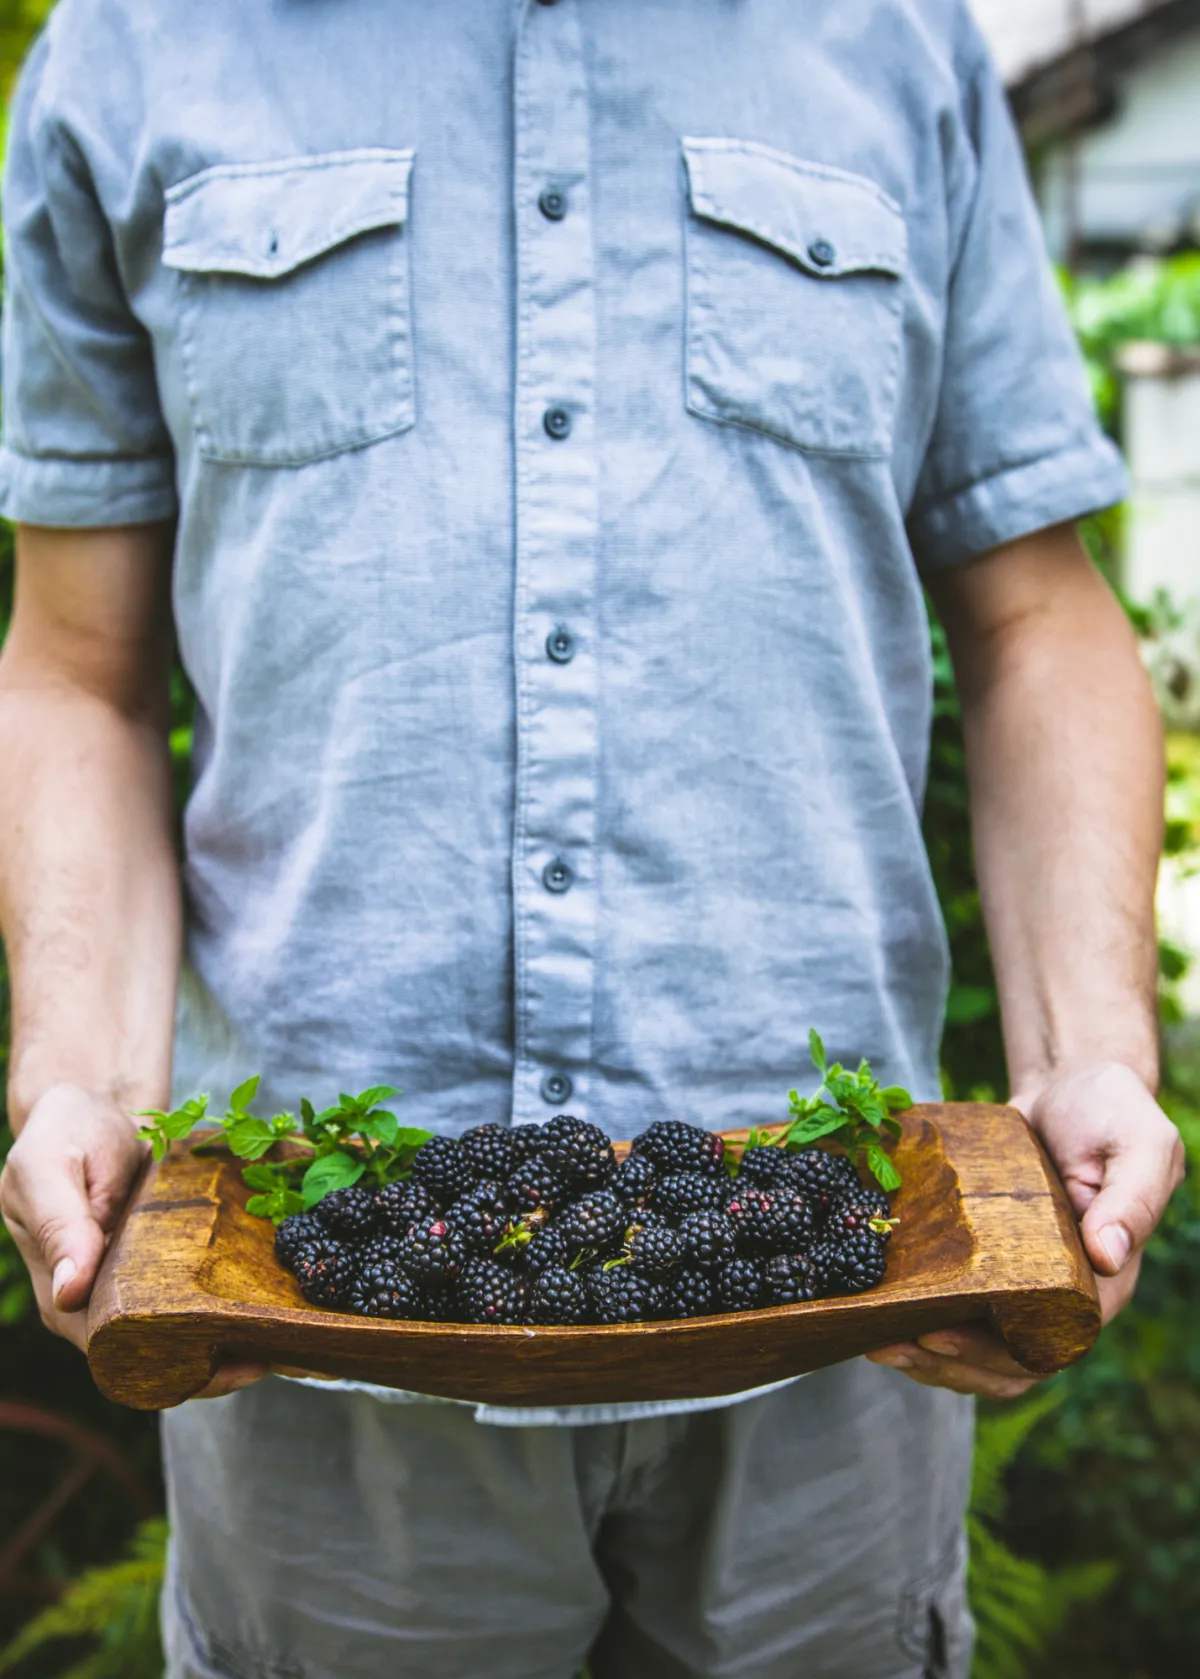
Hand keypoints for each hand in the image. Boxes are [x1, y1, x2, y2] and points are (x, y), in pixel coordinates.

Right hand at [1, 1083, 267, 1399]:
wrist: (91, 1105)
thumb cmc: (60, 1135)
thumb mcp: (47, 1170)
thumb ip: (60, 1225)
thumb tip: (71, 1290)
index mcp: (66, 1300)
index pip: (124, 1361)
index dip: (182, 1373)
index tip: (241, 1364)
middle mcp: (103, 1303)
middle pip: (165, 1355)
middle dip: (221, 1361)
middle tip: (281, 1346)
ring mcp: (136, 1282)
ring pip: (188, 1327)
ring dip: (236, 1330)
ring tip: (288, 1324)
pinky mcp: (164, 1258)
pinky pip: (200, 1287)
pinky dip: (235, 1290)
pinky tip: (275, 1287)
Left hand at [867, 1061, 1184, 1399]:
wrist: (1072, 1083)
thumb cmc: (1112, 1112)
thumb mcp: (1140, 1146)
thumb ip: (1132, 1199)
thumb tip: (1108, 1256)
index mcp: (1100, 1284)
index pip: (1048, 1346)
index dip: (991, 1355)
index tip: (937, 1334)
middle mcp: (1060, 1295)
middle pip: (1005, 1361)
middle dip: (946, 1364)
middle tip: (887, 1345)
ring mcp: (1021, 1280)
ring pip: (977, 1343)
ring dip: (926, 1353)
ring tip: (873, 1337)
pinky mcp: (989, 1258)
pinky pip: (958, 1303)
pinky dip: (922, 1312)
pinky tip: (881, 1306)